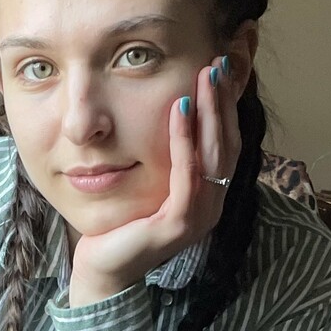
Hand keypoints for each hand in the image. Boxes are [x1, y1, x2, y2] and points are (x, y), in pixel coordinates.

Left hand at [67, 52, 240, 299]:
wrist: (102, 266)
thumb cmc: (123, 222)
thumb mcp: (150, 180)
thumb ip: (167, 154)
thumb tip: (173, 108)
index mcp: (209, 193)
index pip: (227, 142)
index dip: (226, 106)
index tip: (219, 70)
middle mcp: (212, 204)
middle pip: (228, 144)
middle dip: (223, 101)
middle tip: (216, 63)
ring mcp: (199, 216)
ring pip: (215, 156)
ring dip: (211, 112)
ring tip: (204, 77)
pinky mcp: (178, 224)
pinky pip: (188, 175)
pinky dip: (185, 140)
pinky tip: (180, 110)